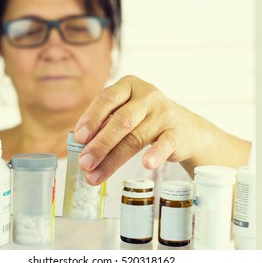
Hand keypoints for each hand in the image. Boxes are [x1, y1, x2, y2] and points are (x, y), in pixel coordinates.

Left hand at [74, 75, 205, 184]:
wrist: (182, 128)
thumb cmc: (143, 120)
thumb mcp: (124, 114)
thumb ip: (104, 126)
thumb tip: (80, 148)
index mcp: (128, 86)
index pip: (107, 99)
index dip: (91, 118)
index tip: (78, 138)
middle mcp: (147, 95)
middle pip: (120, 121)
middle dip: (100, 144)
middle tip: (85, 163)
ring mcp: (164, 112)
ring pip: (136, 137)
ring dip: (113, 160)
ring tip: (96, 176)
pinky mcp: (176, 131)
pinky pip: (164, 144)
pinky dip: (155, 154)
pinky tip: (146, 164)